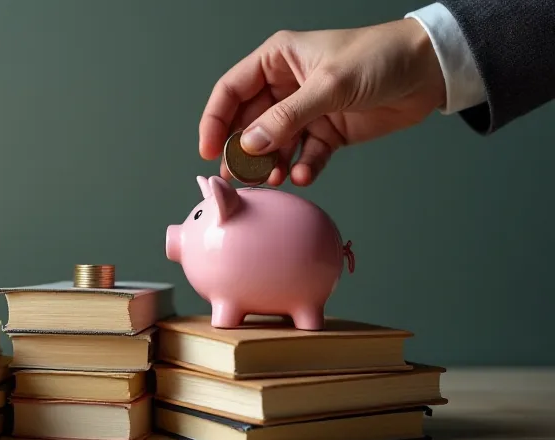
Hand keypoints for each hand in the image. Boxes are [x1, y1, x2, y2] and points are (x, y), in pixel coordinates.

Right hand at [198, 18, 446, 185]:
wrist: (431, 70)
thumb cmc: (380, 57)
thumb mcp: (330, 84)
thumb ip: (288, 117)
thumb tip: (251, 145)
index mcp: (276, 60)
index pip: (231, 91)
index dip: (215, 122)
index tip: (208, 151)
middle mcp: (285, 86)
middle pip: (249, 124)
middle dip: (244, 152)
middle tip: (241, 177)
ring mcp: (306, 112)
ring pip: (275, 146)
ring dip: (272, 166)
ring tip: (274, 181)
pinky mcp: (328, 133)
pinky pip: (305, 156)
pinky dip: (303, 168)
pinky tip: (305, 176)